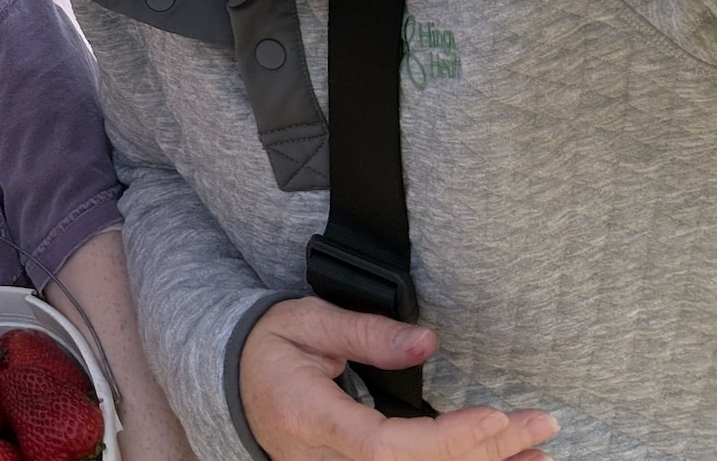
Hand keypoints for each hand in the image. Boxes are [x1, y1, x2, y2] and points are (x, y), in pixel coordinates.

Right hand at [238, 298, 558, 460]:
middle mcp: (322, 459)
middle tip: (539, 425)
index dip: (444, 440)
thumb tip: (425, 343)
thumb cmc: (266, 345)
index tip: (494, 418)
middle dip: (485, 453)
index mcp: (307, 417)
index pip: (384, 446)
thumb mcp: (306, 320)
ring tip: (537, 453)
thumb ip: (365, 332)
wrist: (228, 379)